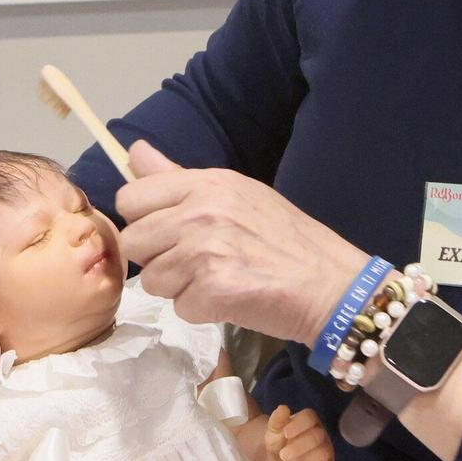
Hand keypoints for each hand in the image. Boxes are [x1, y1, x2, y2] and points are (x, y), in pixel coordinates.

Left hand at [115, 142, 367, 342]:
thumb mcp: (236, 192)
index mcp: (206, 184)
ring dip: (178, 287)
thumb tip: (133, 151)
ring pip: (152, 280)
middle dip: (155, 257)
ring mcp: (205, 252)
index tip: (166, 231)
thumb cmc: (286, 238)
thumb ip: (176, 177)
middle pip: (134, 242)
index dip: (143, 220)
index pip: (131, 198)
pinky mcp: (212, 291)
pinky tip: (227, 298)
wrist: (330, 284)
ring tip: (214, 279)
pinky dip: (200, 310)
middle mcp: (201, 212)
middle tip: (191, 262)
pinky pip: (179, 307)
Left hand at [259, 405, 334, 460]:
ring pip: (323, 453)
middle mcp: (320, 432)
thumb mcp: (273, 429)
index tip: (285, 433)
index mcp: (309, 419)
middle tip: (282, 454)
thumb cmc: (279, 440)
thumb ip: (277, 419)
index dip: (298, 425)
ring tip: (289, 460)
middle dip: (298, 446)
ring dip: (304, 458)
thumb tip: (283, 408)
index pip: (310, 417)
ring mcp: (325, 448)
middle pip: (317, 436)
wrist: (278, 460)